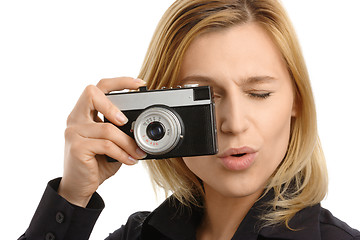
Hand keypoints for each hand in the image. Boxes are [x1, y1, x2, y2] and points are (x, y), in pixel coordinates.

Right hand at [58, 77, 146, 206]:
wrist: (79, 187)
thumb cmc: (96, 162)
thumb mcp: (110, 143)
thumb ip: (120, 131)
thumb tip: (142, 127)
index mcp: (84, 113)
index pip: (98, 88)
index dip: (119, 82)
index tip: (139, 83)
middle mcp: (75, 118)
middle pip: (92, 93)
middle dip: (113, 104)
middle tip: (126, 121)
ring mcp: (73, 132)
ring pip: (107, 128)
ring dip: (128, 142)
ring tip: (138, 152)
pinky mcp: (77, 147)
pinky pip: (106, 145)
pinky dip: (123, 153)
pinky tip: (130, 160)